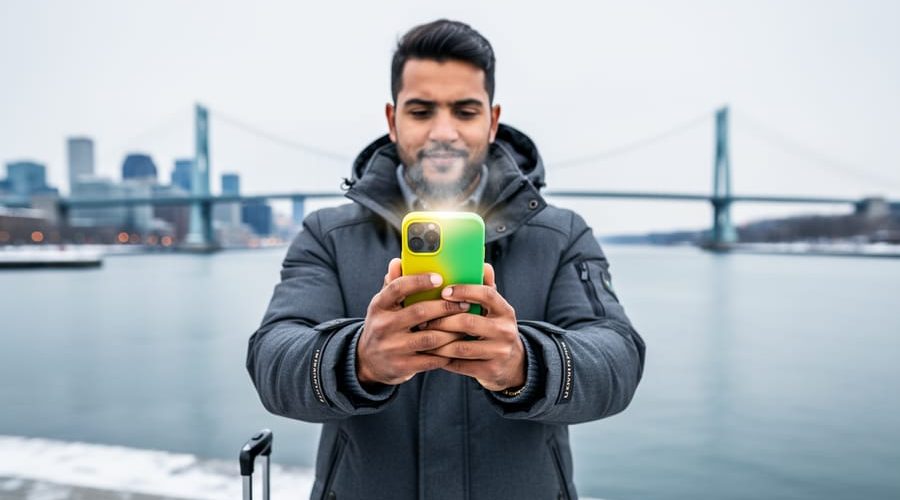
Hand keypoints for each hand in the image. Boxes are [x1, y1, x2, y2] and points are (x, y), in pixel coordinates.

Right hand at [357, 258, 470, 386]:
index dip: (419, 281)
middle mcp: (383, 325)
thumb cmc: (384, 325)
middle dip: (446, 307)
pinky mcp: (402, 366)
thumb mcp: (383, 305)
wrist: (368, 361)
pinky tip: (458, 345)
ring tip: (466, 324)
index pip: (398, 288)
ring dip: (452, 331)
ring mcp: (392, 348)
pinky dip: (447, 352)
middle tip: (464, 303)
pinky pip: (431, 359)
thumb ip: (393, 284)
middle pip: (419, 312)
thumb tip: (398, 261)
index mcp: (379, 305)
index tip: (440, 278)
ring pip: (430, 338)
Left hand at [421, 264, 525, 391]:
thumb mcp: (494, 310)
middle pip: (468, 322)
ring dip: (438, 342)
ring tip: (423, 337)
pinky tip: (431, 353)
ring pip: (461, 346)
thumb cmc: (494, 329)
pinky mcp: (491, 370)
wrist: (512, 364)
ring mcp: (499, 352)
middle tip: (423, 320)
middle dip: (442, 320)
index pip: (487, 294)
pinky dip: (442, 359)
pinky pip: (460, 364)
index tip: (444, 291)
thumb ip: (486, 288)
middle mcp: (505, 330)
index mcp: (505, 311)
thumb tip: (483, 264)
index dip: (464, 290)